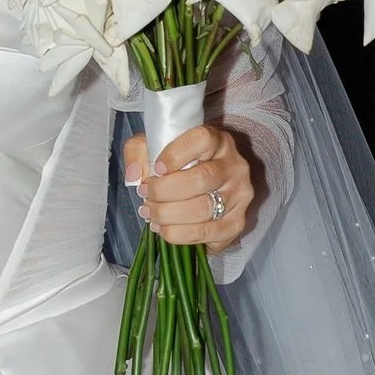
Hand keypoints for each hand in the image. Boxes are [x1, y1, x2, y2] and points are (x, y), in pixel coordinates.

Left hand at [124, 121, 256, 252]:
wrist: (203, 184)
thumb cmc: (178, 164)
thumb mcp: (155, 147)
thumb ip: (138, 152)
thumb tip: (135, 176)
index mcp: (218, 141)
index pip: (201, 140)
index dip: (175, 155)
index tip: (156, 168)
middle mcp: (235, 167)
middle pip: (200, 180)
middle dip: (164, 192)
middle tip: (145, 195)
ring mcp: (240, 196)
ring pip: (202, 210)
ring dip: (168, 216)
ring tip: (151, 214)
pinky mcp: (237, 223)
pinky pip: (207, 234)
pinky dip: (179, 235)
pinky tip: (164, 229)